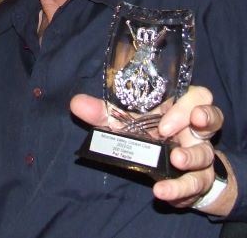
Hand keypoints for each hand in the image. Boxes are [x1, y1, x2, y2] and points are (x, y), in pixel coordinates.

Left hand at [70, 86, 234, 214]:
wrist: (165, 167)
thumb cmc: (146, 134)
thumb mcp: (124, 122)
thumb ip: (101, 113)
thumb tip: (76, 103)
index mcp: (177, 108)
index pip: (197, 96)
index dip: (188, 103)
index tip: (164, 119)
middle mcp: (193, 129)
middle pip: (211, 117)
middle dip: (198, 120)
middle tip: (169, 130)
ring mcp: (199, 154)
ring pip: (206, 154)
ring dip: (191, 157)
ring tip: (176, 161)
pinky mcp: (197, 180)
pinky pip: (195, 184)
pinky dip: (179, 189)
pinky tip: (162, 191)